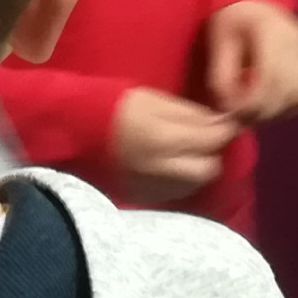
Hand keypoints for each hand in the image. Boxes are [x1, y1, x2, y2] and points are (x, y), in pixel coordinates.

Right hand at [111, 87, 238, 204]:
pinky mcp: (142, 198)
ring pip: (194, 184)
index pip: (213, 139)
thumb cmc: (113, 108)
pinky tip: (170, 165)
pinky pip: (175, 192)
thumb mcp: (153, 99)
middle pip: (209, 169)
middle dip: (212, 152)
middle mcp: (160, 169)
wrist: (72, 132)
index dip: (225, 129)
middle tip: (205, 137)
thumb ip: (189, 113)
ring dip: (198, 167)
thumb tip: (220, 121)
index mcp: (163, 138)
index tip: (226, 121)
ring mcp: (151, 188)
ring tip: (187, 151)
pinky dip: (180, 179)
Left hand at [205, 0, 297, 123]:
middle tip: (242, 118)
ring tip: (255, 113)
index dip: (253, 100)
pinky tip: (270, 106)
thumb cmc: (232, 23)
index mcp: (271, 27)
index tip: (234, 112)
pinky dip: (289, 105)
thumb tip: (228, 107)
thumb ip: (221, 74)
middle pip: (290, 87)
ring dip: (278, 110)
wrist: (254, 5)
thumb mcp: (218, 41)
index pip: (271, 74)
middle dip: (265, 110)